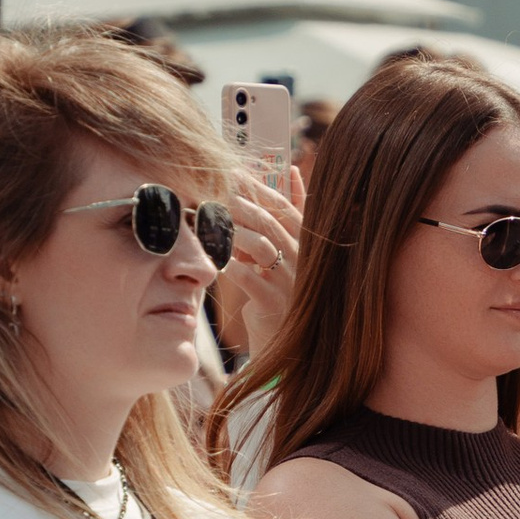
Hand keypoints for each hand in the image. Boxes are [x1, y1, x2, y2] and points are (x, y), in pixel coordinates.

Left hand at [223, 163, 303, 356]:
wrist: (291, 345)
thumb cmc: (285, 289)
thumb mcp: (292, 250)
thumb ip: (292, 216)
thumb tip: (294, 172)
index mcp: (307, 244)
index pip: (285, 207)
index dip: (261, 187)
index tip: (237, 173)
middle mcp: (303, 260)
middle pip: (270, 222)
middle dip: (240, 203)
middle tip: (217, 191)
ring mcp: (290, 281)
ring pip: (260, 244)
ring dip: (233, 231)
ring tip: (212, 223)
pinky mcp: (272, 302)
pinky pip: (246, 275)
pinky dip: (227, 263)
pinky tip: (214, 259)